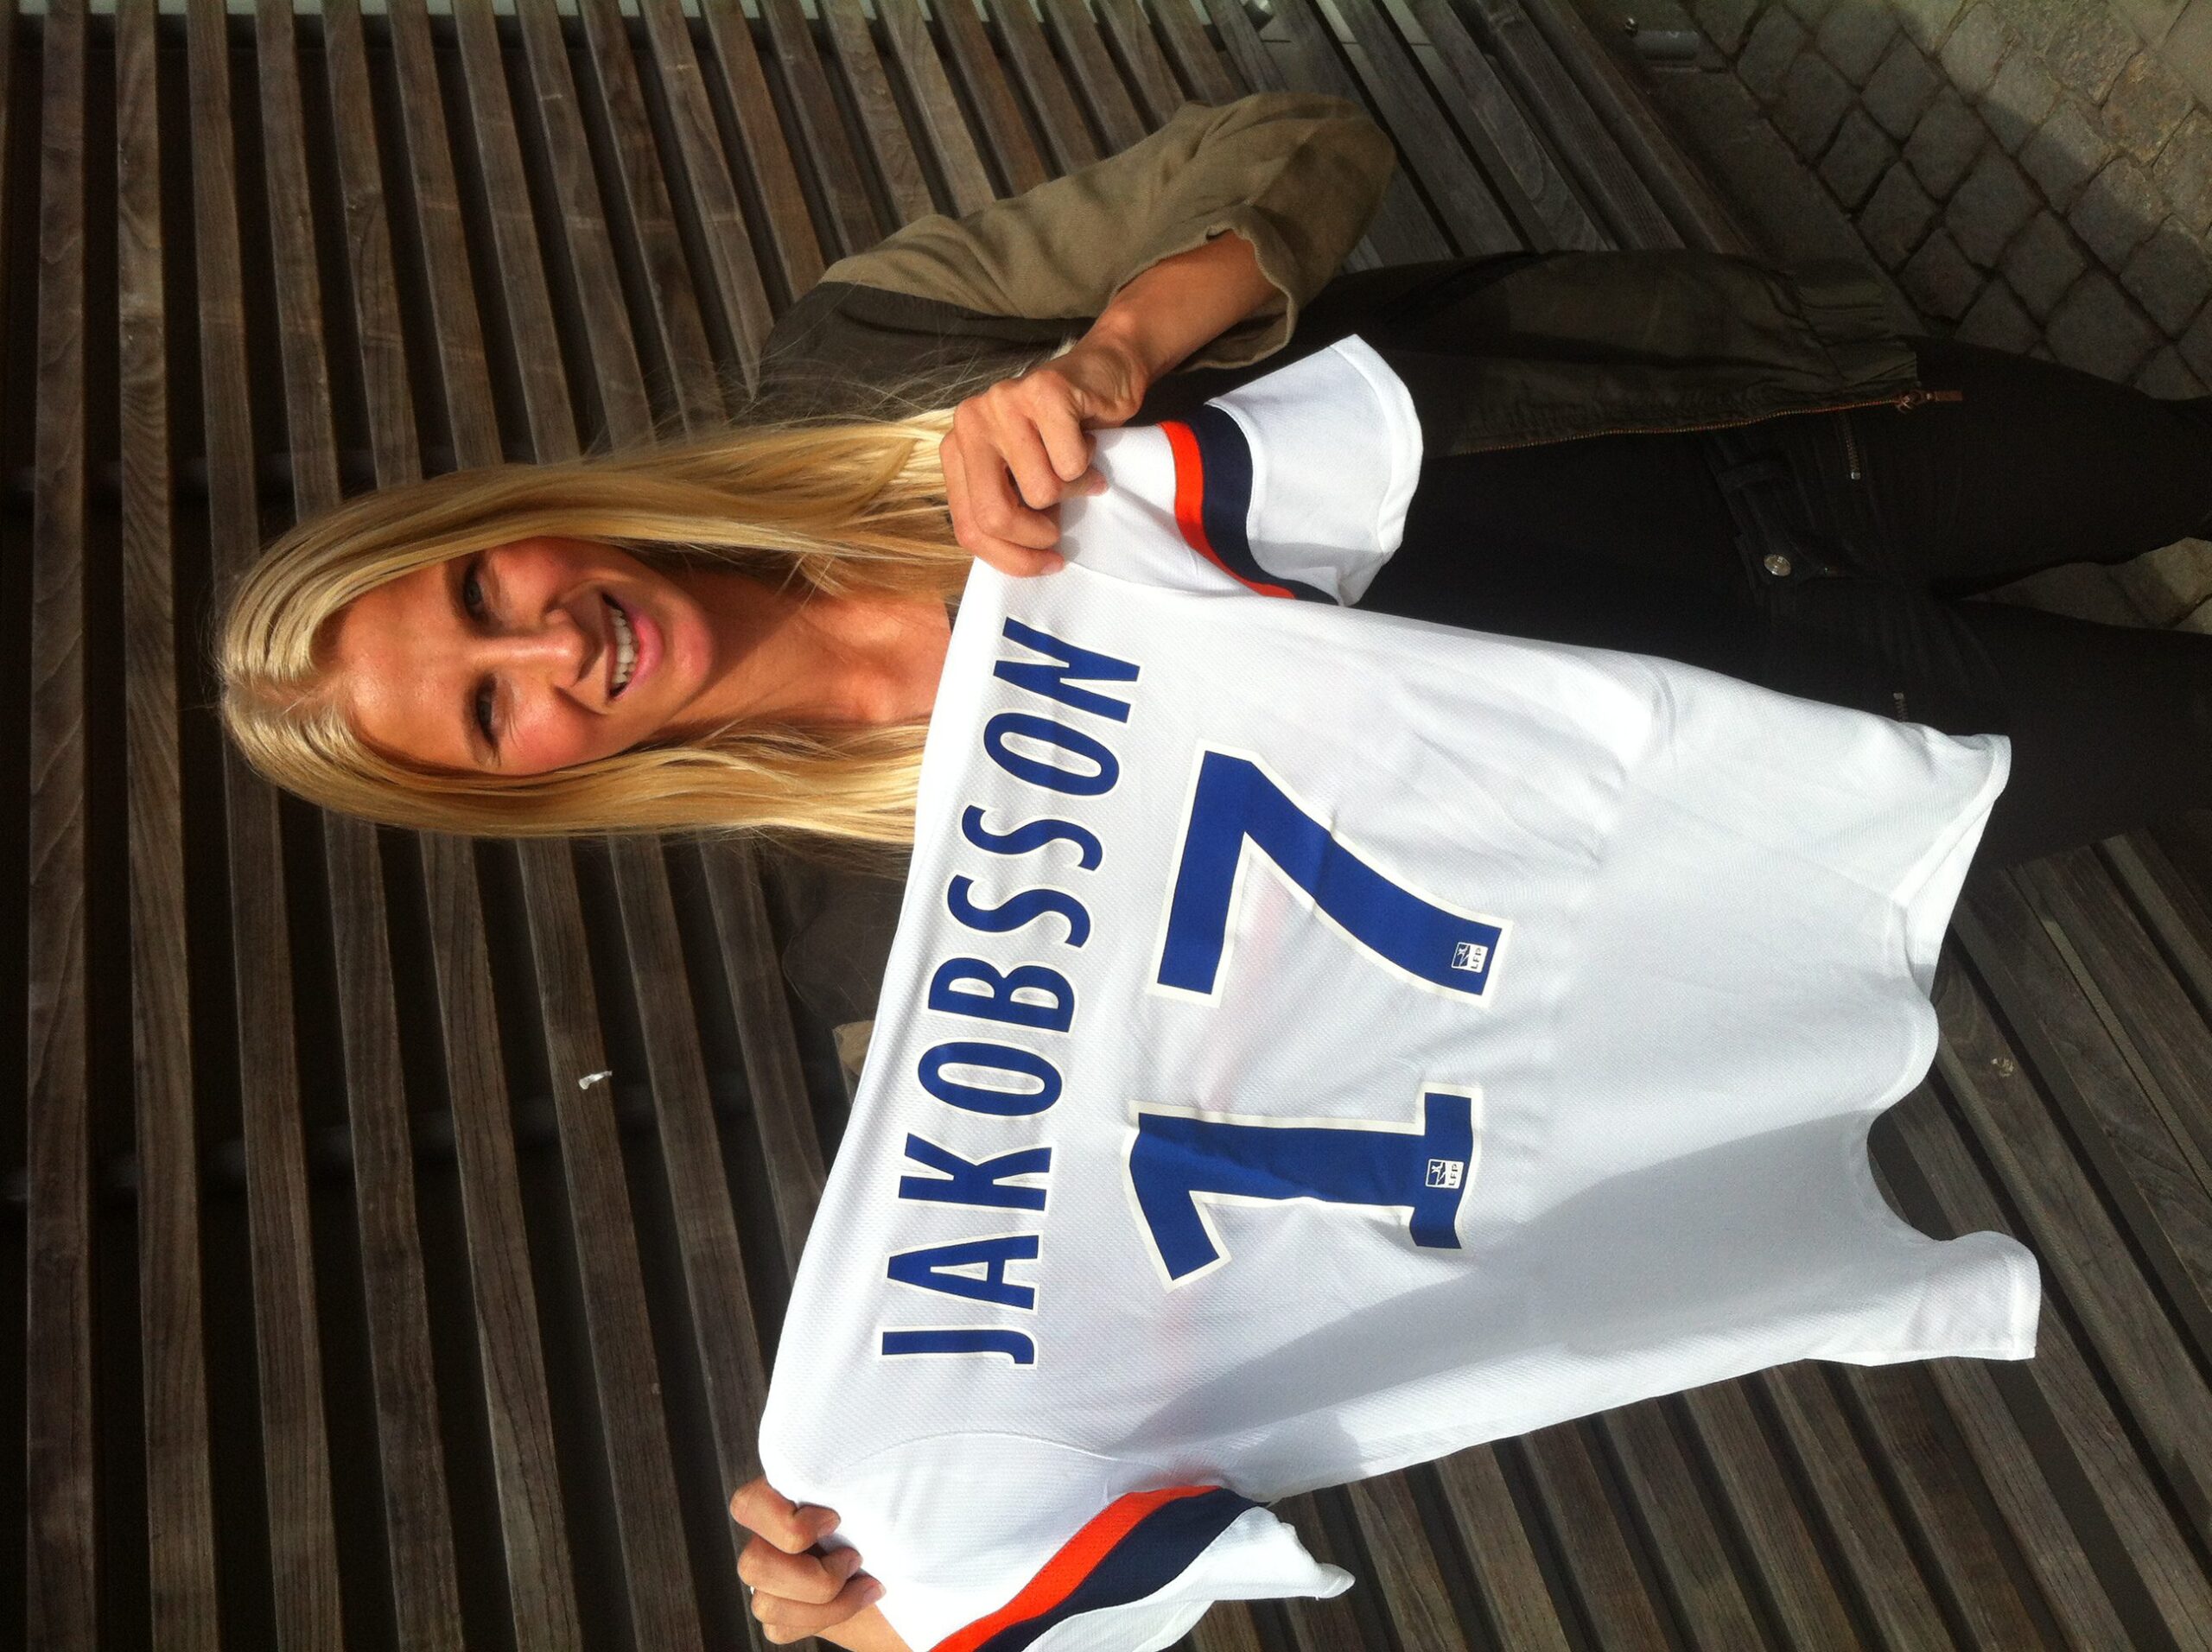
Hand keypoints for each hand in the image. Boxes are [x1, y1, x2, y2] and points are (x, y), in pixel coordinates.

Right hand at [730, 1477, 905, 1648]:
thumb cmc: (896, 1526)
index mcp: (785, 1498)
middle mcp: (771, 1539)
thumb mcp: (880, 1497)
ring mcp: (772, 1579)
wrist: (908, 1568)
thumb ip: (855, 1487)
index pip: (747, 1507)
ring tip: (863, 1584)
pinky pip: (779, 1629)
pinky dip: (821, 1620)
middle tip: (854, 1559)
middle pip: (753, 1565)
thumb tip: (865, 1474)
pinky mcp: (781, 1613)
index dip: (787, 1523)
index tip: (835, 1521)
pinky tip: (853, 1602)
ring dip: (824, 1604)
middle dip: (813, 1576)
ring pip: (764, 1605)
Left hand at [940, 337, 1143, 576]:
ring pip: (1041, 491)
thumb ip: (1008, 510)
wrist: (1104, 374)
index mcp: (957, 449)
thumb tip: (1019, 560)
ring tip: (1078, 467)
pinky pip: (1070, 463)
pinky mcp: (1044, 391)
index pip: (968, 528)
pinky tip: (1088, 443)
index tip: (1045, 564)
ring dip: (1073, 490)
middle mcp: (970, 422)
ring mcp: (1003, 403)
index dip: (1009, 559)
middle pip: (994, 515)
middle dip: (1035, 536)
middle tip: (1058, 530)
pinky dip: (1088, 464)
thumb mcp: (1024, 478)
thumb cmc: (1063, 435)